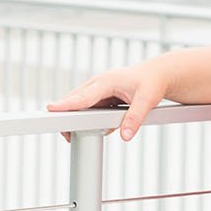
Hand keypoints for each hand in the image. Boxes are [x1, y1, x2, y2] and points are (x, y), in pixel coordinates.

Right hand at [46, 61, 169, 142]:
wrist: (159, 74)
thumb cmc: (153, 82)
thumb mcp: (148, 100)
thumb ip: (135, 118)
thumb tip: (125, 136)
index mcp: (107, 81)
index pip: (83, 96)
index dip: (67, 104)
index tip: (51, 109)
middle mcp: (98, 84)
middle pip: (76, 101)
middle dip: (67, 116)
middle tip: (65, 135)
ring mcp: (98, 91)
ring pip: (81, 107)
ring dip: (80, 120)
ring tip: (81, 133)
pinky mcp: (101, 98)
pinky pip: (90, 110)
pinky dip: (91, 120)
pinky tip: (103, 126)